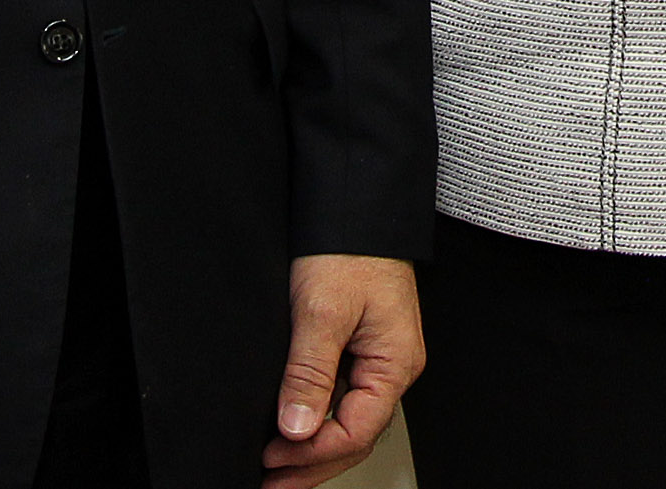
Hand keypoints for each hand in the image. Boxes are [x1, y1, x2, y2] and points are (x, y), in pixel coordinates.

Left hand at [262, 253, 423, 486]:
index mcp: (395, 364)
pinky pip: (342, 399)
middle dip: (312, 466)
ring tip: (277, 469)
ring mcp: (379, 359)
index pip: (355, 432)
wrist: (355, 205)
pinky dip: (316, 420)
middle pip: (355, 436)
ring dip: (313, 449)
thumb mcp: (321, 312)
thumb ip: (309, 374)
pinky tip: (292, 430)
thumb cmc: (350, 249)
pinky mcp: (362, 348)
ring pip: (348, 421)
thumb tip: (296, 429)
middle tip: (270, 484)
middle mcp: (393, 368)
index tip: (271, 459)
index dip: (311, 454)